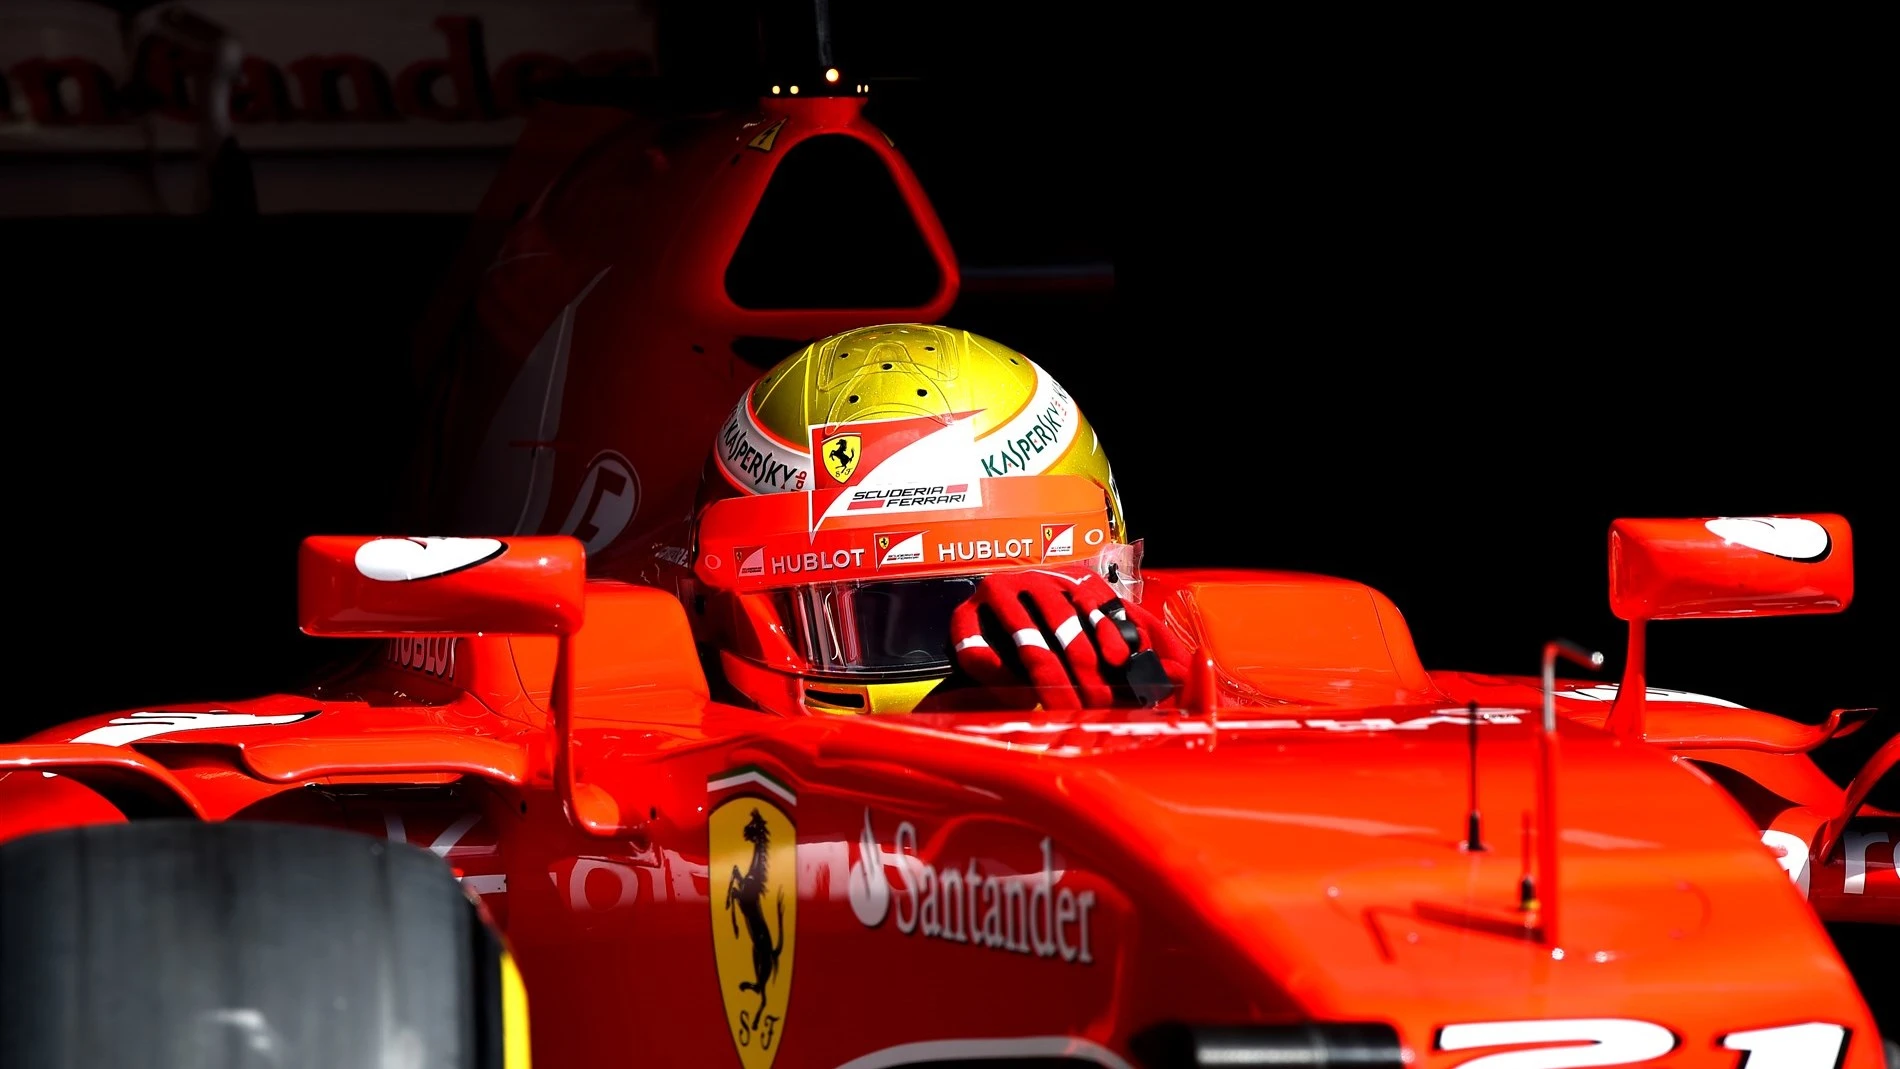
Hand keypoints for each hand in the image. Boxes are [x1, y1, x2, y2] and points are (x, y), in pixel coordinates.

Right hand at [948, 566, 1189, 709]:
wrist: (992, 657)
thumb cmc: (1054, 658)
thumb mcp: (1096, 654)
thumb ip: (1133, 661)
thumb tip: (1182, 674)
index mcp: (1072, 580)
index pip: (1097, 599)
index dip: (1111, 630)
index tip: (1122, 663)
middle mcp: (1036, 579)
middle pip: (1063, 620)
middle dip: (1083, 668)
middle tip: (1096, 703)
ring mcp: (997, 592)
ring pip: (1025, 636)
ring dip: (1047, 679)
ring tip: (1061, 707)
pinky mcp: (961, 616)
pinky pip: (978, 647)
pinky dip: (998, 675)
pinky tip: (1015, 696)